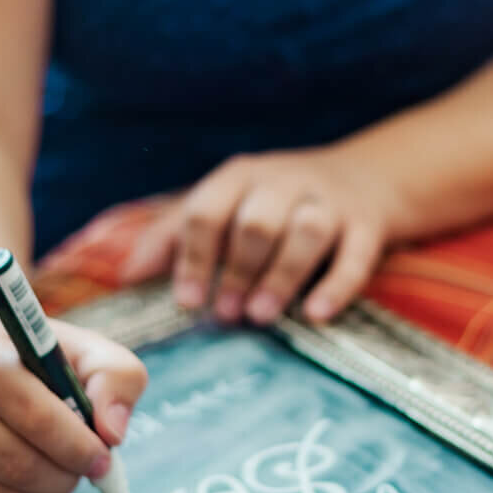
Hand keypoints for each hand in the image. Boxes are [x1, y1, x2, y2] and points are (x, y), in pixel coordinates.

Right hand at [0, 311, 146, 492]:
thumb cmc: (34, 360)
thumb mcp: (86, 352)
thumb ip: (115, 379)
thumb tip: (112, 434)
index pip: (31, 414)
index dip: (76, 445)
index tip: (104, 457)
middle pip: (11, 462)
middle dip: (62, 477)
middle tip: (84, 471)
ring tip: (59, 479)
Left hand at [120, 147, 399, 325]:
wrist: (364, 178)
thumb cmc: (271, 203)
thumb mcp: (222, 206)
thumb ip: (173, 236)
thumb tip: (125, 276)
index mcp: (240, 176)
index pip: (208, 210)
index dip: (193, 257)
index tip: (186, 302)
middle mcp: (285, 182)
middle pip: (257, 221)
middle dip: (237, 271)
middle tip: (225, 316)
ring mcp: (329, 201)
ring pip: (307, 231)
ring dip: (282, 276)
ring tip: (261, 316)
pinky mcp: (367, 225)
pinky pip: (356, 254)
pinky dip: (337, 285)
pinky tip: (316, 314)